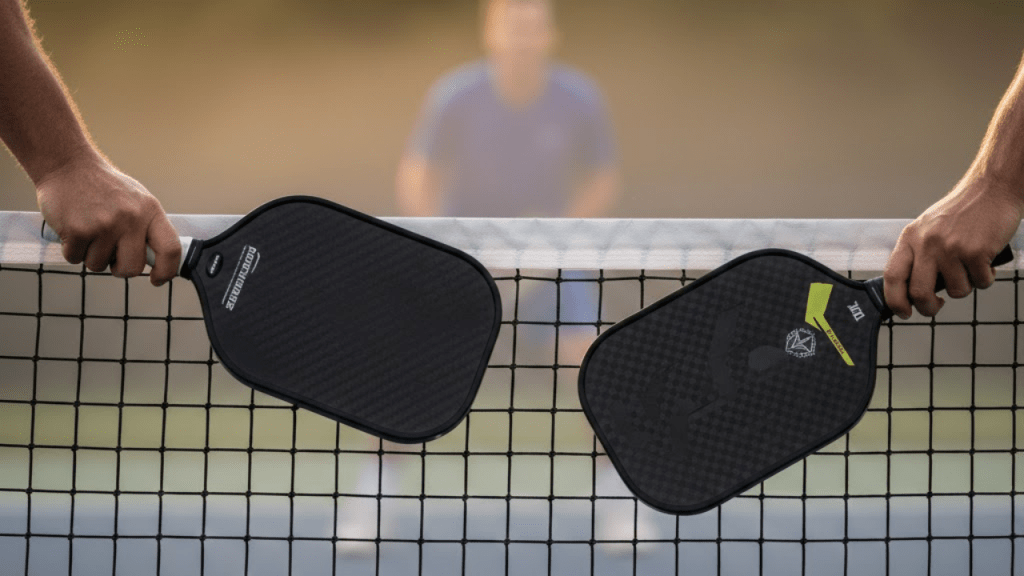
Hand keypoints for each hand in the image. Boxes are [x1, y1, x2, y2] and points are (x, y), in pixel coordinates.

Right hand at [35, 151, 180, 285]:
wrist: (67, 165)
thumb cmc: (104, 186)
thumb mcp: (137, 200)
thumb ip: (148, 227)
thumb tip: (158, 259)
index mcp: (150, 211)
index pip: (170, 249)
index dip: (167, 271)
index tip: (157, 280)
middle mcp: (131, 219)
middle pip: (133, 268)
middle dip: (120, 269)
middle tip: (111, 255)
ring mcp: (104, 225)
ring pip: (99, 266)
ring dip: (91, 256)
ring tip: (89, 230)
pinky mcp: (78, 231)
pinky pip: (76, 259)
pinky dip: (72, 250)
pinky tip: (74, 228)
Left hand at [884, 174, 1022, 318]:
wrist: (992, 189)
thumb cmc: (962, 211)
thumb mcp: (928, 228)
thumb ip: (918, 254)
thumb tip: (912, 289)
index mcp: (910, 238)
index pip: (892, 276)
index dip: (895, 300)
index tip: (903, 312)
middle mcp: (927, 244)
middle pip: (919, 293)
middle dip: (928, 308)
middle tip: (936, 306)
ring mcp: (951, 248)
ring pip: (956, 291)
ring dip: (966, 286)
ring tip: (970, 267)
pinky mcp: (976, 252)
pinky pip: (980, 282)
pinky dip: (986, 278)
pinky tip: (985, 261)